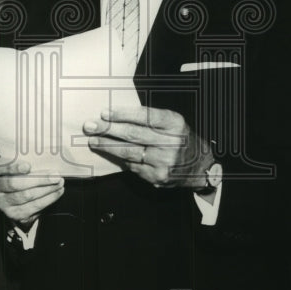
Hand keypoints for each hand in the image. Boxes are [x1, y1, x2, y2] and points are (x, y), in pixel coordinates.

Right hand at [0, 156, 63, 227]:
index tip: (27, 166)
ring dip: (46, 189)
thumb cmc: (15, 173)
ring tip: (59, 182)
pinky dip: (48, 199)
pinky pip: (33, 207)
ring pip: (25, 196)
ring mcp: (2, 202)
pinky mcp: (13, 214)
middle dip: (37, 179)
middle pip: (14, 184)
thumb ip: (21, 159)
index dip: (12, 167)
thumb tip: (44, 157)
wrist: (12, 197)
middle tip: (54, 175)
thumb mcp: (13, 163)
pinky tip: (57, 192)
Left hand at [85, 105, 213, 188]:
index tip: (105, 112)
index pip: (145, 116)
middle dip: (109, 129)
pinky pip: (133, 166)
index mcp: (174, 124)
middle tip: (91, 125)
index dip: (123, 114)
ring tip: (93, 140)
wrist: (199, 167)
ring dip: (108, 146)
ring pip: (130, 152)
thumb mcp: (173, 123)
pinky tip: (110, 153)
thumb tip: (117, 116)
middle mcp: (171, 143)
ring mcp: (164, 162)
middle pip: (134, 134)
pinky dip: (120, 159)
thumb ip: (151, 119)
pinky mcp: (157, 177)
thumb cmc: (181, 139)